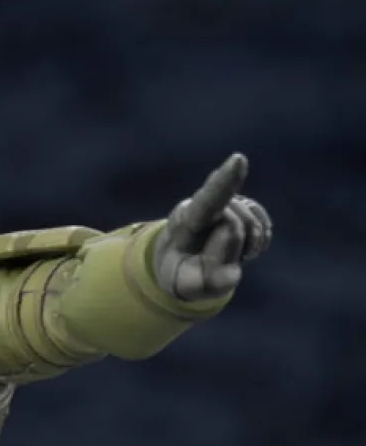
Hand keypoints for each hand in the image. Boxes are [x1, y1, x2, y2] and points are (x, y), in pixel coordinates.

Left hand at [151, 153, 271, 302]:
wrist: (181, 258)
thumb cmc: (180, 272)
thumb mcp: (182, 285)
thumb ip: (203, 283)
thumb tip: (230, 275)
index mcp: (186, 220)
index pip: (208, 200)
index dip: (224, 182)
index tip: (238, 160)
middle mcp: (207, 204)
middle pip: (239, 224)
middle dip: (231, 248)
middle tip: (210, 257)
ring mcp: (227, 204)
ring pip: (255, 225)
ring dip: (244, 246)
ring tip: (223, 250)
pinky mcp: (246, 207)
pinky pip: (265, 227)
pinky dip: (257, 242)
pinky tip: (240, 246)